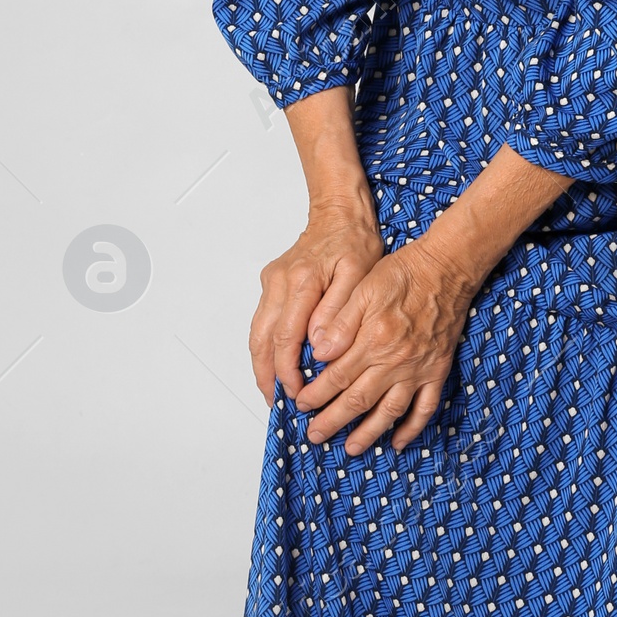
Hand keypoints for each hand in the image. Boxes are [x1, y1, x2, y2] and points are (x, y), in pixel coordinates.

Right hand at [250, 196, 385, 404]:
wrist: (339, 212)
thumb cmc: (354, 241)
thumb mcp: (359, 275)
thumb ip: (338, 312)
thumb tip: (319, 347)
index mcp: (300, 282)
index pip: (286, 338)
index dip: (288, 371)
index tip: (298, 394)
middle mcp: (279, 283)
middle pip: (262, 340)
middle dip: (267, 376)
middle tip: (278, 403)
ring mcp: (271, 284)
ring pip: (257, 333)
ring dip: (262, 365)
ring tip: (273, 393)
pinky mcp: (271, 285)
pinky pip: (263, 323)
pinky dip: (266, 349)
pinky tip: (276, 366)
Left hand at [293, 238, 477, 455]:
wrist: (446, 268)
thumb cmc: (403, 274)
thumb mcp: (363, 289)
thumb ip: (340, 323)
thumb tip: (318, 354)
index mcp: (373, 340)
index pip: (336, 377)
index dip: (316, 394)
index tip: (301, 404)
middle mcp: (396, 361)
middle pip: (358, 401)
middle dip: (332, 421)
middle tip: (314, 436)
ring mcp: (418, 369)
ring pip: (389, 411)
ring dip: (368, 433)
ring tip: (350, 448)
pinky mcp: (437, 371)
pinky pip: (425, 408)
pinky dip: (412, 429)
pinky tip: (398, 442)